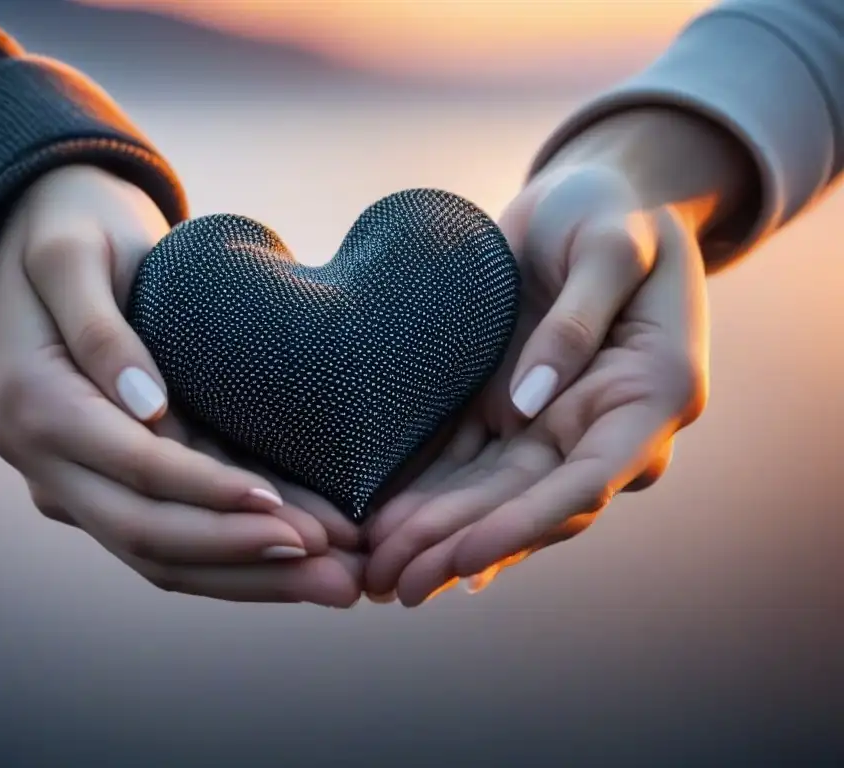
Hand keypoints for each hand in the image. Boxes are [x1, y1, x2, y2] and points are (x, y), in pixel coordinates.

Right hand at [0, 165, 362, 606]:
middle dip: (249, 561)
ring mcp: (79, 482)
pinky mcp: (118, 480)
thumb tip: (146, 410)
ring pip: (165, 555)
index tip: (288, 511)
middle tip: (340, 577)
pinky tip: (304, 557)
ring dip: (253, 575)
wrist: (44, 233)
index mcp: (34, 407)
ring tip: (340, 583)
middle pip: (152, 538)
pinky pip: (176, 533)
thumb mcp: (71, 255)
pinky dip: (238, 552)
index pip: (136, 471)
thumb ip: (100, 330)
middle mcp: (49, 464)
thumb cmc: (67, 230)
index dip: (211, 496)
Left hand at [365, 166, 709, 605]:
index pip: (587, 482)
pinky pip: (466, 464)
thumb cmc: (612, 211)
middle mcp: (602, 426)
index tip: (462, 557)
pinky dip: (426, 496)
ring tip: (376, 570)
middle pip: (528, 505)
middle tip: (396, 584)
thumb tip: (529, 407)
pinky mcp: (508, 410)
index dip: (523, 526)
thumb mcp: (609, 245)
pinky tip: (382, 525)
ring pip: (492, 496)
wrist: (588, 199)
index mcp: (650, 395)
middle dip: (461, 548)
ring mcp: (551, 423)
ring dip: (436, 538)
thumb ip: (578, 322)